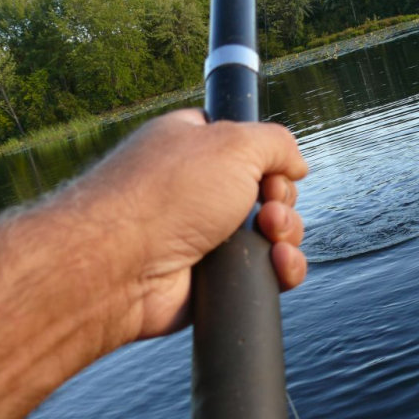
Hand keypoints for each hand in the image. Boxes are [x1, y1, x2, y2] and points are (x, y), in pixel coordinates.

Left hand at [79, 108, 307, 340]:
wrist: (120, 267)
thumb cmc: (167, 196)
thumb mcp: (234, 142)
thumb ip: (278, 143)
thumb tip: (298, 165)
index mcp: (196, 146)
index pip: (251, 146)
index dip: (272, 160)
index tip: (272, 170)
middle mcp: (199, 190)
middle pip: (270, 192)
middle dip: (283, 202)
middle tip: (267, 207)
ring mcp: (206, 235)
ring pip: (273, 233)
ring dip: (286, 234)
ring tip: (270, 237)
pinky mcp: (213, 277)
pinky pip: (264, 271)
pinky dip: (281, 268)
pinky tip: (278, 264)